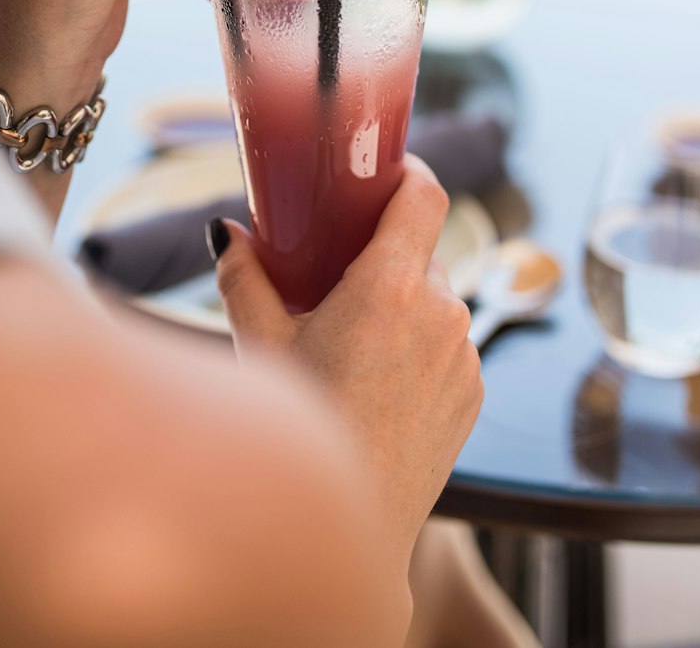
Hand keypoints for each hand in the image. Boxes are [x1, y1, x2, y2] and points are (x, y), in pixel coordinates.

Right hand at [212, 158, 482, 565]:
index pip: (426, 196)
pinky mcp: (474, 393)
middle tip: (337, 273)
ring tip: (351, 340)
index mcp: (391, 288)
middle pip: (420, 252)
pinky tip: (376, 380)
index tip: (385, 170)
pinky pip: (448, 344)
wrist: (351, 530)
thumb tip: (225, 234)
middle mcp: (441, 313)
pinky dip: (418, 346)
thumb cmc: (301, 430)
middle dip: (382, 254)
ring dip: (401, 304)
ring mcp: (464, 356)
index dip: (409, 172)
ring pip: (434, 299)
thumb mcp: (260, 345)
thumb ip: (244, 277)